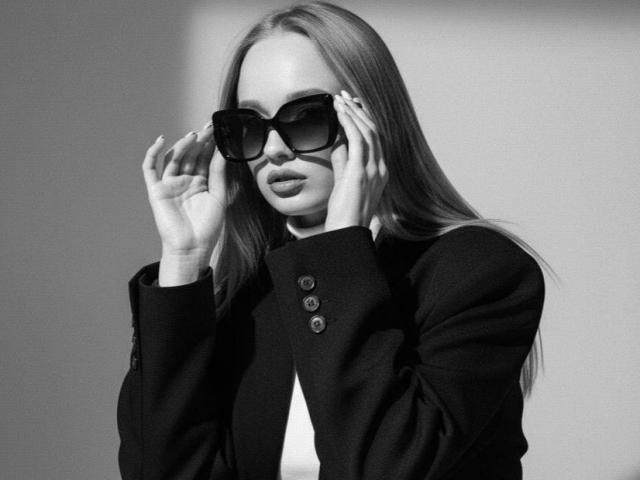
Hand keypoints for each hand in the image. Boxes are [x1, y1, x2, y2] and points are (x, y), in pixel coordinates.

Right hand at [141, 121, 226, 262]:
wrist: (192, 248)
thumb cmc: (208, 227)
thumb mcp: (218, 196)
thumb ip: (219, 173)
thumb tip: (224, 151)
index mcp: (201, 183)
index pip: (205, 158)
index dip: (210, 145)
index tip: (219, 130)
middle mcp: (185, 181)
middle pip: (191, 155)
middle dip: (199, 142)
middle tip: (208, 127)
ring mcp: (169, 184)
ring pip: (174, 158)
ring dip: (182, 145)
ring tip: (194, 136)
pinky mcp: (156, 190)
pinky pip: (150, 168)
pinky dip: (153, 153)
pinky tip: (161, 140)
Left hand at [324, 90, 387, 231]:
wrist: (346, 232)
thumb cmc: (344, 213)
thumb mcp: (345, 180)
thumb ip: (343, 160)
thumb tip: (338, 141)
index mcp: (380, 171)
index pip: (375, 138)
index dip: (364, 119)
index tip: (351, 106)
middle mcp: (381, 168)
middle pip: (373, 130)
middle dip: (358, 110)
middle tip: (344, 96)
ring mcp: (373, 170)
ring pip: (367, 132)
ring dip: (352, 113)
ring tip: (339, 99)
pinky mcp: (361, 172)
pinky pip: (357, 140)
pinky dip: (348, 122)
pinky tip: (339, 112)